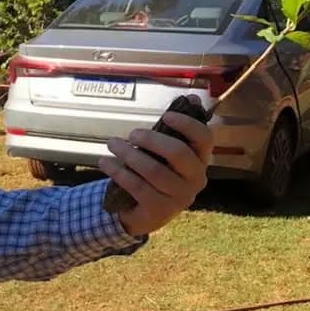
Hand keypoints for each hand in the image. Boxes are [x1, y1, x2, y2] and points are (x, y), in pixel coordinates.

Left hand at [98, 101, 212, 237]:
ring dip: (129, 154)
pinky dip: (118, 172)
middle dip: (152, 139)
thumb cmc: (159, 172)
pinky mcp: (160, 210)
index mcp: (200, 160)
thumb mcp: (167, 150)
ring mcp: (179, 197)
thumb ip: (177, 127)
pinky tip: (105, 162)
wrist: (147, 212)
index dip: (187, 124)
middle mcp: (196, 179)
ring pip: (154, 170)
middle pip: (178, 153)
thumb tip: (192, 97)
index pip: (204, 138)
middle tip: (132, 134)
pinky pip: (137, 186)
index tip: (167, 115)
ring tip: (112, 143)